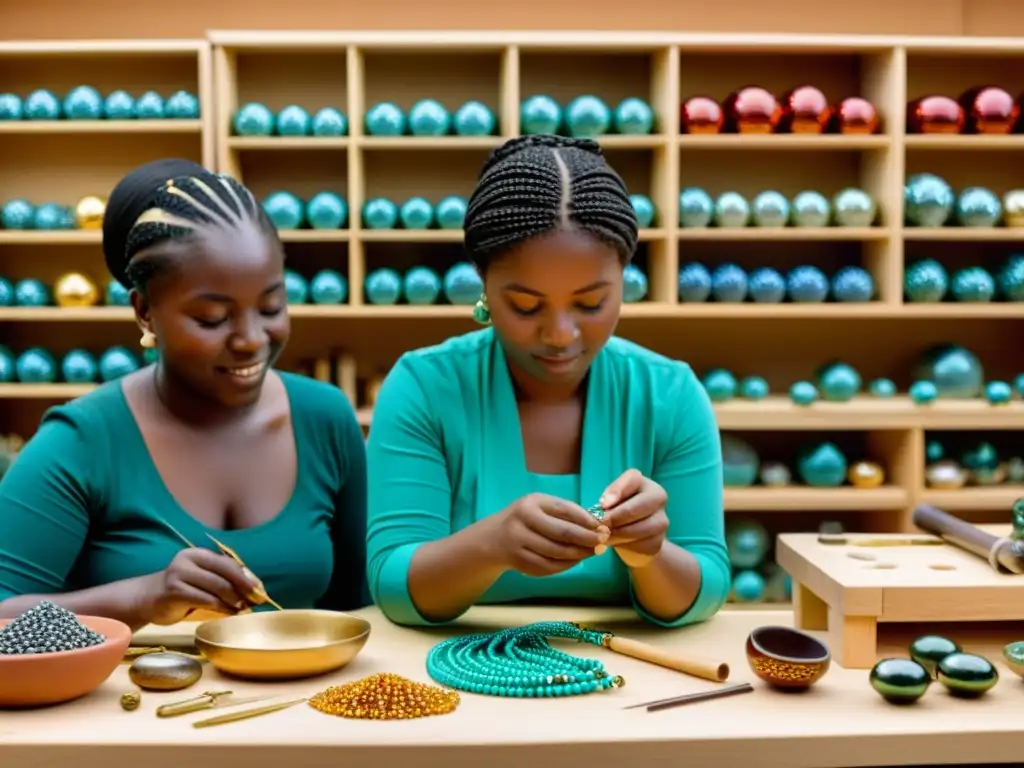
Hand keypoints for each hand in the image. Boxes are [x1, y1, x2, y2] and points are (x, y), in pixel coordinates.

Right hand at [141, 548, 261, 624]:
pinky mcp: (174, 593)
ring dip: (235, 600)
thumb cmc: (180, 589)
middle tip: (256, 600)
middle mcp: (188, 560)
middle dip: (244, 587)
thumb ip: (222, 578)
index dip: (246, 576)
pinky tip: (231, 613)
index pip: (228, 562)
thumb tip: (255, 587)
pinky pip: (206, 600)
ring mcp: (179, 575)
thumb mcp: (201, 578)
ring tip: (244, 609)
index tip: (260, 589)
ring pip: (217, 587)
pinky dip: (223, 608)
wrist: (146, 599)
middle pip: (225, 573)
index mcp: (198, 554)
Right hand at [496, 493, 609, 576]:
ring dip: (580, 554)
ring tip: (593, 552)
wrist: (493, 539)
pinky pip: (549, 566)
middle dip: (587, 538)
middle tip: (603, 542)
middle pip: (562, 533)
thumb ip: (565, 514)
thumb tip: (597, 526)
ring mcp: (519, 542)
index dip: (587, 520)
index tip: (604, 527)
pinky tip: (577, 560)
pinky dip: (567, 565)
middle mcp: (522, 520)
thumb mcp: (540, 508)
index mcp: (531, 503)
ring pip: (557, 552)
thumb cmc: (525, 520)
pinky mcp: (519, 562)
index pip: (565, 510)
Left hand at [600, 469, 668, 569]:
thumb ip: (607, 498)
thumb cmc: (616, 510)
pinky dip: (625, 545)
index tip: (603, 504)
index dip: (616, 492)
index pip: (632, 479)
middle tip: (599, 525)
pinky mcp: (659, 541)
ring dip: (617, 534)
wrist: (630, 536)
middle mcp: (658, 497)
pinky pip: (640, 545)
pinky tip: (616, 542)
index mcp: (643, 482)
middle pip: (634, 508)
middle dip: (613, 518)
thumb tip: (606, 505)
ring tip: (603, 535)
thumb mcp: (610, 499)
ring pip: (638, 529)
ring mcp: (662, 520)